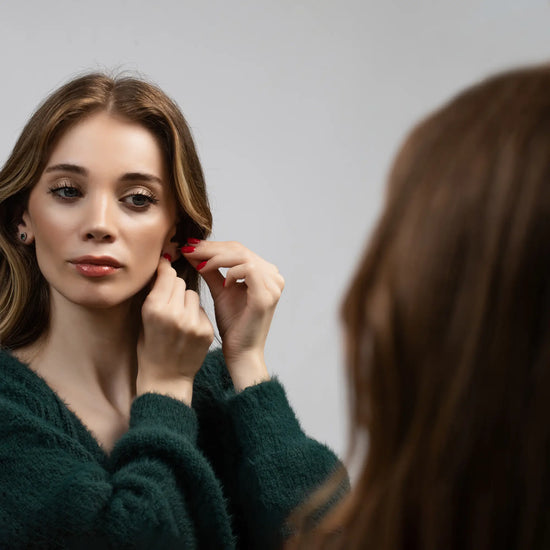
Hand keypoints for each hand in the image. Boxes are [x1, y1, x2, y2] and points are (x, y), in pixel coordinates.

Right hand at [136, 256, 214, 403]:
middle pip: (180, 282)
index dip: (165, 271)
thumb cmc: (150, 348)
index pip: (167, 275)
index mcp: (155, 309)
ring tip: (178, 318)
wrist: (166, 380)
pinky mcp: (207, 330)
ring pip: (193, 294)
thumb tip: (163, 266)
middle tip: (169, 301)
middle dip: (174, 287)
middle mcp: (175, 314)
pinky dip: (196, 314)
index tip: (165, 268)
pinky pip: (202, 309)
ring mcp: (193, 323)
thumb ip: (154, 294)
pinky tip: (188, 329)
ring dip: (186, 301)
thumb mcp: (143, 319)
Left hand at [181, 240, 284, 389]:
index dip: (212, 246)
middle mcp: (273, 276)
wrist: (241, 351)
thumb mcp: (220, 290)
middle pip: (239, 250)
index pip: (237, 250)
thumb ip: (210, 269)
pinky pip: (247, 269)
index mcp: (265, 273)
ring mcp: (273, 285)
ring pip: (242, 256)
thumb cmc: (233, 324)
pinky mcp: (267, 294)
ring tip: (198, 263)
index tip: (189, 246)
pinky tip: (218, 280)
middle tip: (188, 249)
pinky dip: (230, 271)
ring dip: (216, 258)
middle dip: (211, 248)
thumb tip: (193, 251)